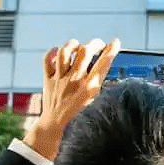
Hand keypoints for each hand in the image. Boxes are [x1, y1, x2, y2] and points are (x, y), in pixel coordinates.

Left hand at [24, 38, 120, 160]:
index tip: (115, 42)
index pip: (103, 64)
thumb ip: (96, 80)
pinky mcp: (48, 78)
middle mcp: (75, 80)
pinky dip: (52, 52)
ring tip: (77, 46)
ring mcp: (60, 78)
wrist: (55, 122)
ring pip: (65, 52)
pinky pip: (48, 59)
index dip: (111, 50)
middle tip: (98, 44)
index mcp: (89, 87)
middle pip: (85, 52)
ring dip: (73, 45)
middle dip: (94, 43)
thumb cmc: (76, 109)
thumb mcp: (92, 96)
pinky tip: (59, 52)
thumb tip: (103, 61)